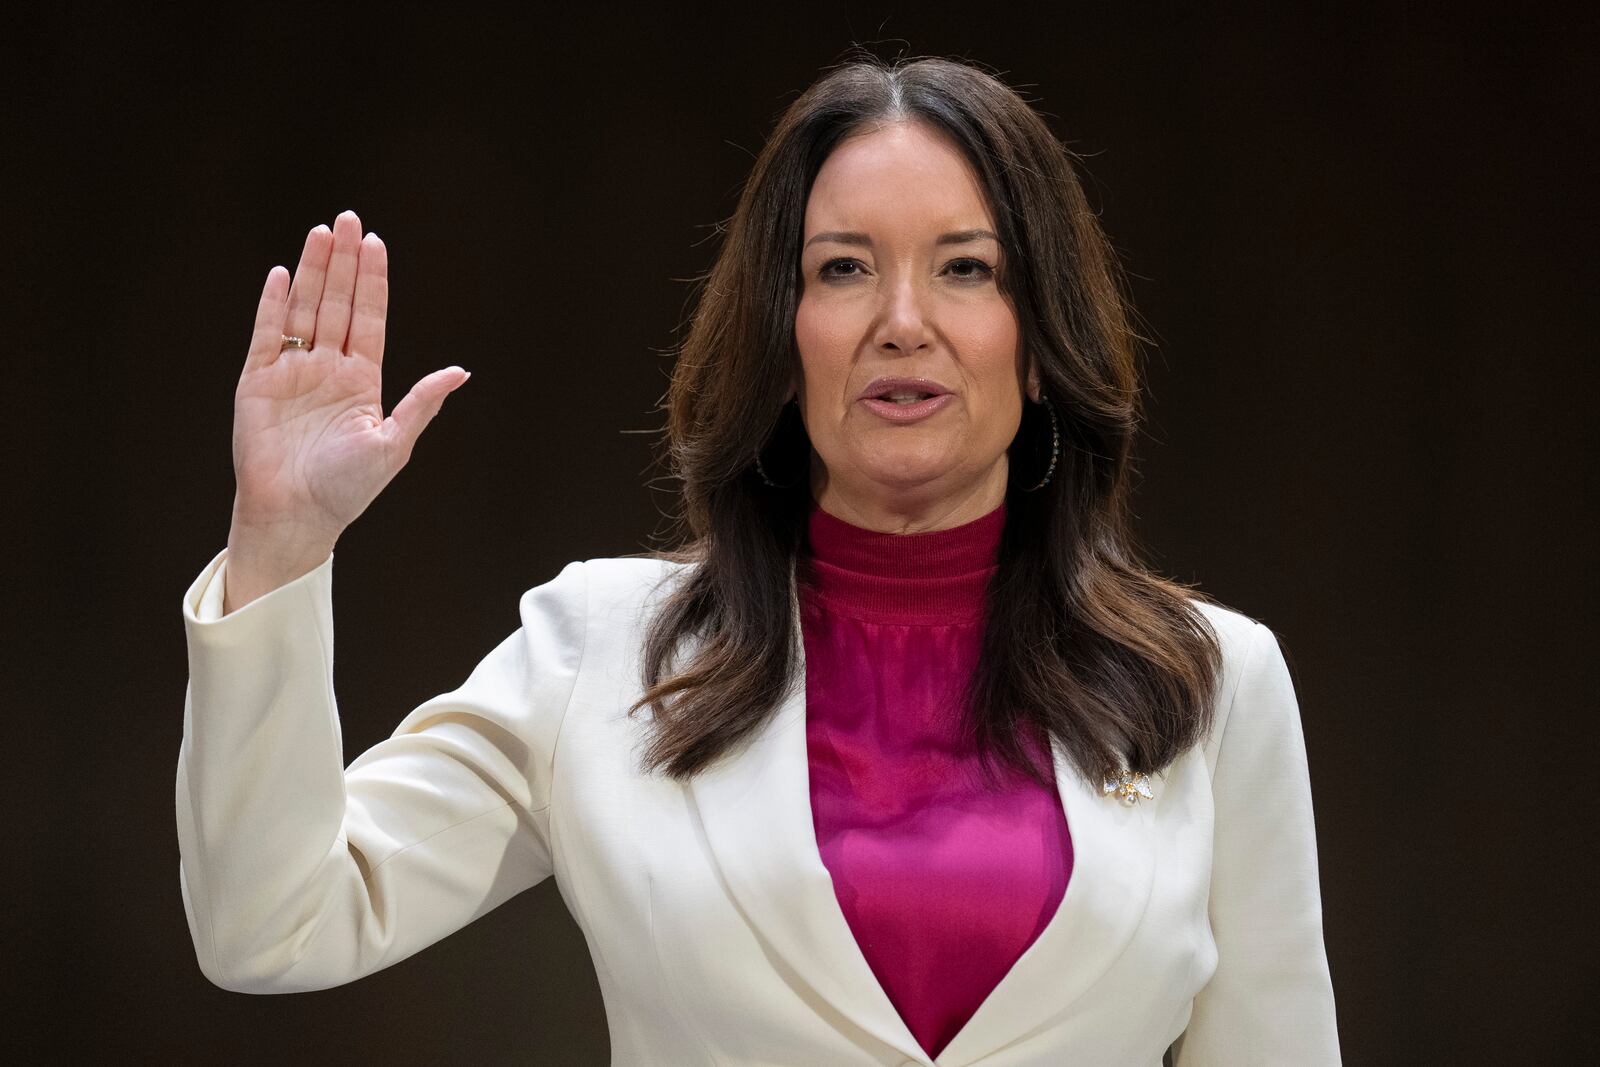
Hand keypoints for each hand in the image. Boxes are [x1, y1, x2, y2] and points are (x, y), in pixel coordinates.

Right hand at [225, 210, 467, 603]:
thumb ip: (422, 403)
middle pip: (337, 303)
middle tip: (350, 219)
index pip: (368, 318)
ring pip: (304, 310)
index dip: (372, 281)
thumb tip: (461, 371)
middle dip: (344, 262)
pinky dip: (275, 304)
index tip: (377, 244)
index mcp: (361, 381)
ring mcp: (292, 372)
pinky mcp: (257, 381)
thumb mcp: (394, 444)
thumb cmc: (347, 489)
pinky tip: (284, 273)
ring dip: (313, 271)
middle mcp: (327, 369)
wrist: (296, 515)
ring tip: (322, 233)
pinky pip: (267, 334)